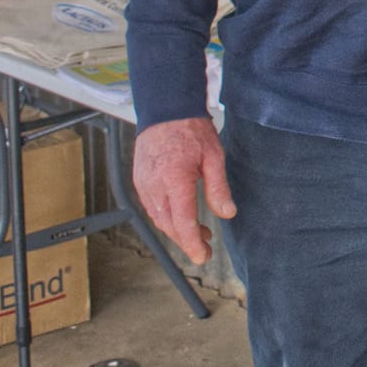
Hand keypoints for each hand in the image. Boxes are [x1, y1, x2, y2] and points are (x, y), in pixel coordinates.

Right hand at [132, 116, 234, 265]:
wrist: (166, 109)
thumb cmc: (191, 129)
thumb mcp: (214, 157)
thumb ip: (218, 188)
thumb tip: (227, 214)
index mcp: (175, 180)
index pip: (182, 222)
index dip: (192, 244)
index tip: (202, 257)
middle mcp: (154, 185)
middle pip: (168, 225)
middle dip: (186, 241)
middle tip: (205, 248)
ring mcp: (144, 184)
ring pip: (159, 218)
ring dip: (177, 230)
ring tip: (199, 233)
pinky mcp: (139, 181)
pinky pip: (152, 207)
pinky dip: (166, 217)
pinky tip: (181, 216)